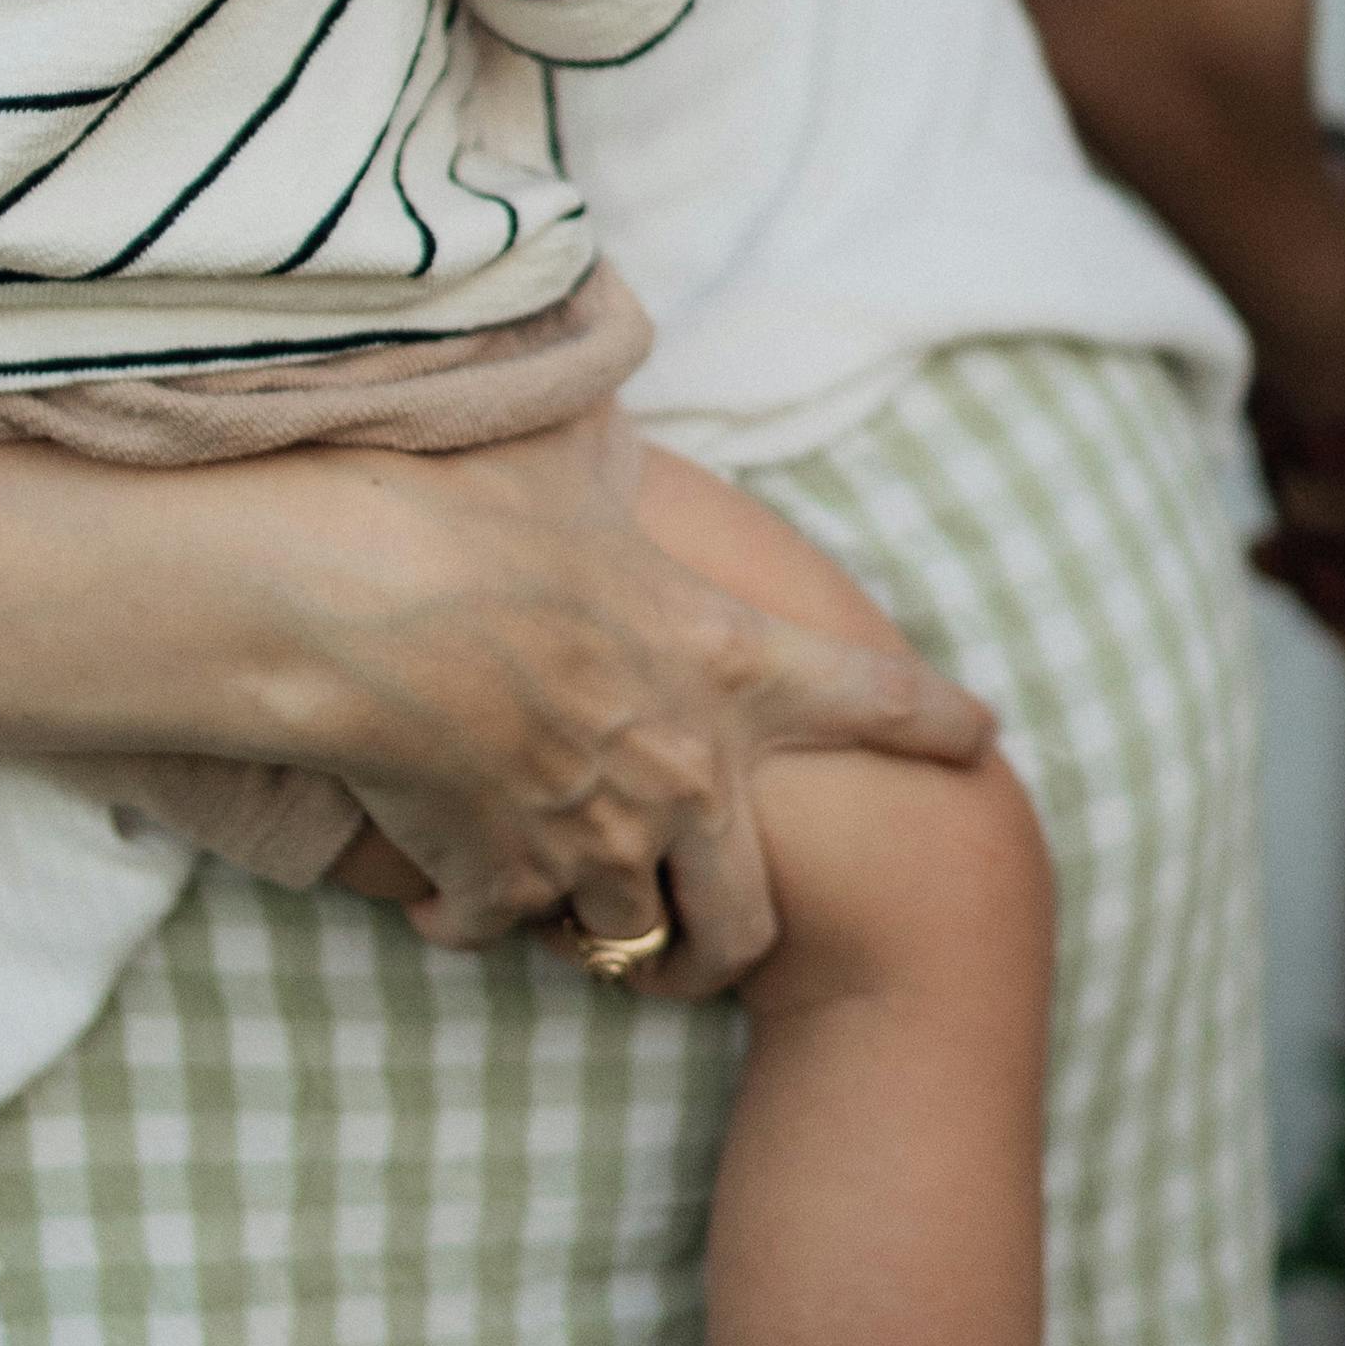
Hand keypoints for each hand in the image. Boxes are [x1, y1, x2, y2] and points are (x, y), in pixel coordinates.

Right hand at [288, 417, 989, 994]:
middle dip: (727, 936)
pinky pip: (504, 928)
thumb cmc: (464, 503)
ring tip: (562, 904)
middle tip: (702, 936)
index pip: (871, 695)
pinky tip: (441, 894)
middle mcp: (681, 767)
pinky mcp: (501, 878)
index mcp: (721, 656)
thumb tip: (610, 406)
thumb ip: (612, 455)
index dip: (935, 720)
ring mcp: (595, 838)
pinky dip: (474, 915)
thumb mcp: (566, 452)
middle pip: (745, 911)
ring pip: (631, 939)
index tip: (984, 738)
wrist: (360, 593)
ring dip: (601, 926)